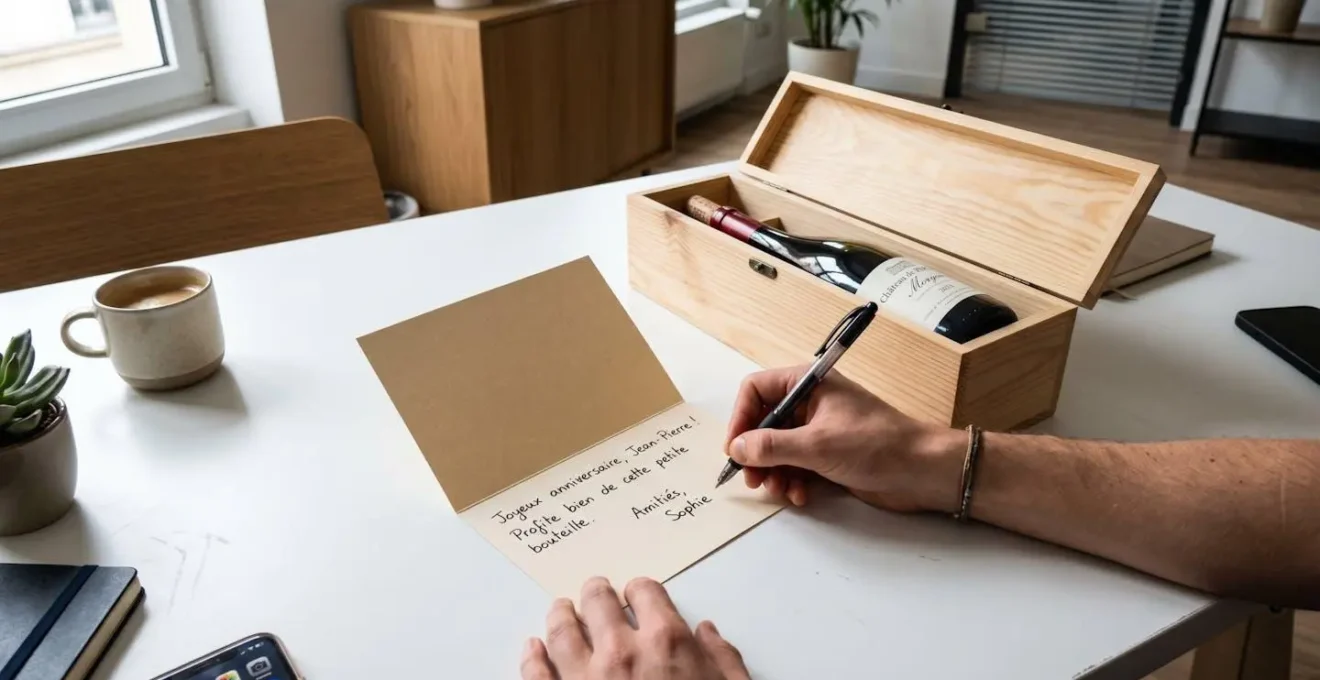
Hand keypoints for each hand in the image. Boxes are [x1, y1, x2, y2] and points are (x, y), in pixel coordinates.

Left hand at [521, 577, 748, 679]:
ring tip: (560, 610)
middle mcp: (622, 653)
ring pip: (561, 631)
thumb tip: (708, 633)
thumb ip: (723, 661)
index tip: (638, 594)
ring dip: (560, 615)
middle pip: (599, 602)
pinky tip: (532, 649)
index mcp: (668, 644)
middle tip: (595, 590)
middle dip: (597, 593)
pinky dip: (531, 657)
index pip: (646, 593)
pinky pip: (535, 674)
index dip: (641, 590)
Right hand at [725, 365, 965, 510]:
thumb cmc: (876, 445)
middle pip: (764, 423)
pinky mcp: (829, 455)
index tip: (735, 448)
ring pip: (778, 449)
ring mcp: (820, 430)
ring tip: (779, 491)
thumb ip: (772, 446)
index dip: (741, 418)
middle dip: (756, 453)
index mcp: (808, 384)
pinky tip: (800, 496)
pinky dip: (793, 481)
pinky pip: (797, 465)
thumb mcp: (817, 444)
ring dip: (774, 472)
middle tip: (753, 480)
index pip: (756, 390)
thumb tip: (736, 447)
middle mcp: (811, 403)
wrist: (923, 471)